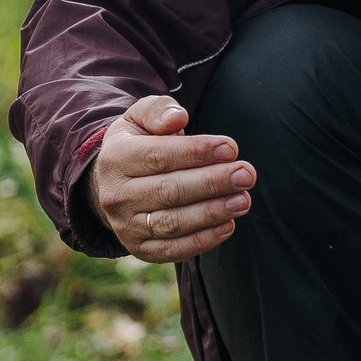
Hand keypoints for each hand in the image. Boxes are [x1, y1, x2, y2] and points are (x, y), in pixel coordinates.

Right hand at [88, 94, 255, 262]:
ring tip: (243, 200)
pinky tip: (228, 225)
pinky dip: (202, 240)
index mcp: (116, 159)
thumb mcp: (139, 118)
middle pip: (169, 191)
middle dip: (212, 183)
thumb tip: (177, 119)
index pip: (159, 156)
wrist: (113, 186)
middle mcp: (116, 196)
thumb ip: (158, 111)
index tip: (231, 148)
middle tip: (246, 175)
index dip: (196, 153)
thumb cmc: (139, 144)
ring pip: (172, 222)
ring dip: (212, 212)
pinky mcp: (140, 249)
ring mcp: (126, 226)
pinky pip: (173, 249)